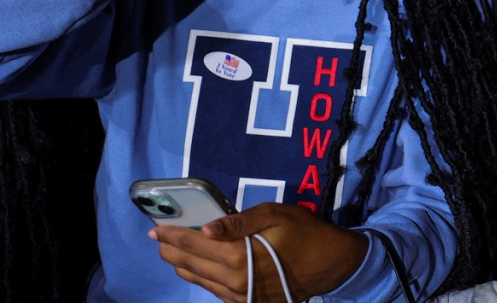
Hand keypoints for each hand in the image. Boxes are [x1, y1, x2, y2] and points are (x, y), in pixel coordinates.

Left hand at [148, 203, 366, 302]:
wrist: (330, 265)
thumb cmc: (304, 232)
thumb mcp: (275, 215)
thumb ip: (239, 222)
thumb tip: (205, 229)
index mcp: (237, 257)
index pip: (193, 244)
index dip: (172, 235)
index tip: (154, 229)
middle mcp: (232, 281)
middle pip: (189, 265)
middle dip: (172, 250)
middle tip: (159, 238)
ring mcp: (237, 296)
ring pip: (198, 280)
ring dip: (182, 264)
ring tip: (172, 251)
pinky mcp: (244, 302)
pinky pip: (213, 290)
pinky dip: (200, 277)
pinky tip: (196, 267)